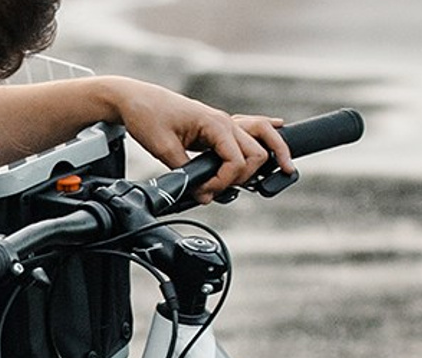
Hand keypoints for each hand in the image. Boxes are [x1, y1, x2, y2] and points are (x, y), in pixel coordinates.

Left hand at [104, 80, 292, 200]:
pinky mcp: (218, 127)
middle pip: (257, 152)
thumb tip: (204, 195)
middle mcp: (224, 121)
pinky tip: (282, 132)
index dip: (225, 182)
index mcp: (214, 123)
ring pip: (261, 138)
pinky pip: (251, 128)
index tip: (206, 191)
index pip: (236, 160)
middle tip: (224, 190)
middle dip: (245, 177)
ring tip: (285, 170)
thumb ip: (186, 174)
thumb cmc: (147, 116)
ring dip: (272, 155)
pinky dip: (267, 135)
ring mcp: (224, 122)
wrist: (135, 99)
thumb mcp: (163, 149)